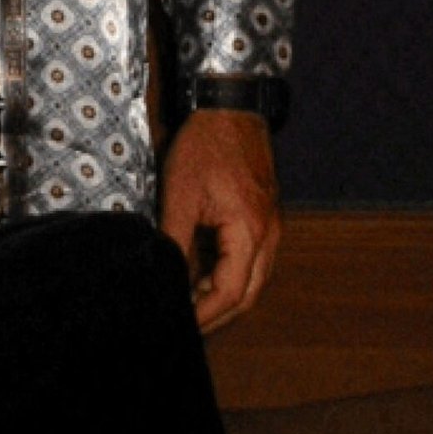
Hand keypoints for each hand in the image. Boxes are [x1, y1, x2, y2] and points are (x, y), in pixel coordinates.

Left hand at [158, 108, 280, 334]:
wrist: (231, 109)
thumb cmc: (206, 147)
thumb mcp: (180, 193)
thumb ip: (174, 239)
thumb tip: (162, 273)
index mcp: (251, 233)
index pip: (230, 293)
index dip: (204, 314)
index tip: (180, 324)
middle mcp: (269, 237)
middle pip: (246, 294)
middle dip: (216, 313)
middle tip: (184, 322)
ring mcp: (270, 229)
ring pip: (251, 279)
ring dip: (222, 294)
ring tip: (188, 300)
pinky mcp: (263, 219)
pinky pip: (250, 259)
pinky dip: (228, 272)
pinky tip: (201, 272)